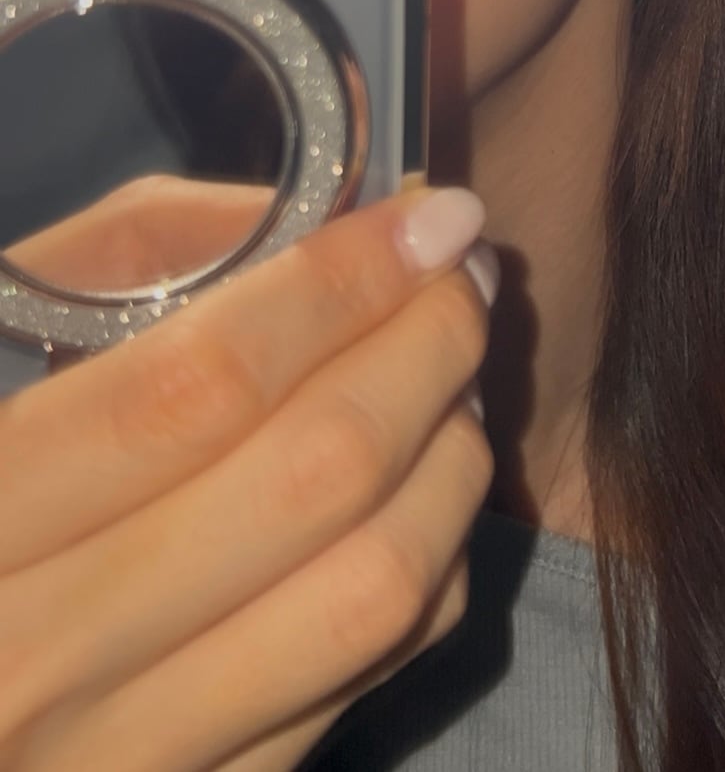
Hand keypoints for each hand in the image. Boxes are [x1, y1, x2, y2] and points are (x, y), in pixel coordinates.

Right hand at [0, 187, 496, 771]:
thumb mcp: (10, 332)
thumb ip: (145, 252)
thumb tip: (331, 226)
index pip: (207, 382)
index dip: (344, 284)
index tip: (435, 217)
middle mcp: (42, 659)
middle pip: (318, 475)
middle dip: (429, 346)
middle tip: (468, 276)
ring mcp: (126, 754)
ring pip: (375, 583)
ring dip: (455, 452)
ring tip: (459, 378)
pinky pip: (375, 668)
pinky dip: (435, 555)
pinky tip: (424, 484)